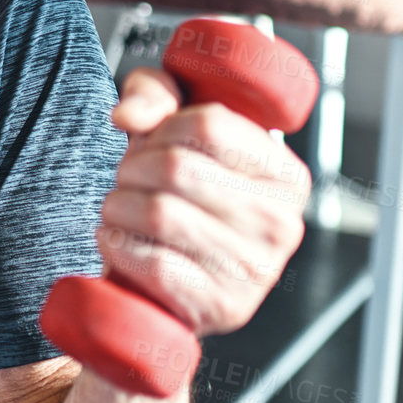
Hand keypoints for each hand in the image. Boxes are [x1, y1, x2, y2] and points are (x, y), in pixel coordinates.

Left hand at [98, 66, 311, 337]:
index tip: (148, 144)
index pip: (210, 125)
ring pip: (159, 213)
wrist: (169, 282)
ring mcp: (258, 270)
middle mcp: (283, 223)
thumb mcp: (172, 128)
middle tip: (124, 181)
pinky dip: (118, 246)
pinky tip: (116, 240)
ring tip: (117, 209)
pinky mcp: (225, 308)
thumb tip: (127, 116)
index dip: (161, 129)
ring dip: (117, 207)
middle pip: (177, 168)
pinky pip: (155, 264)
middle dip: (130, 169)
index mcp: (287, 175)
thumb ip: (156, 94)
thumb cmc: (176, 196)